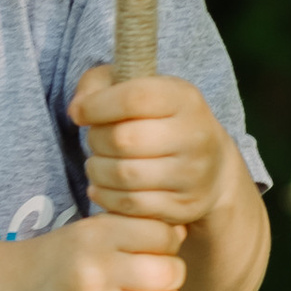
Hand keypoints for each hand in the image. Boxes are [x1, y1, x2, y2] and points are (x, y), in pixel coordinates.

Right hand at [9, 209, 184, 290]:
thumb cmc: (62, 258)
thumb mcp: (91, 230)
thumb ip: (134, 227)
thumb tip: (184, 232)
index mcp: (95, 234)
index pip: (165, 234)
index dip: (168, 241)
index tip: (154, 248)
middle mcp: (95, 271)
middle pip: (171, 272)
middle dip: (170, 273)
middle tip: (154, 277)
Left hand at [69, 66, 234, 224]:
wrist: (213, 166)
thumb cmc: (162, 120)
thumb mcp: (139, 87)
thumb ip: (100, 84)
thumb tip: (78, 108)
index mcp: (184, 99)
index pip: (134, 98)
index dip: (96, 106)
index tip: (79, 112)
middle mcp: (194, 135)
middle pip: (124, 139)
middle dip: (96, 139)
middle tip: (95, 140)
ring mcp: (192, 175)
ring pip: (124, 175)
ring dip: (97, 169)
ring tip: (98, 162)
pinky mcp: (184, 206)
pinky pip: (130, 204)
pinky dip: (106, 195)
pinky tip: (102, 186)